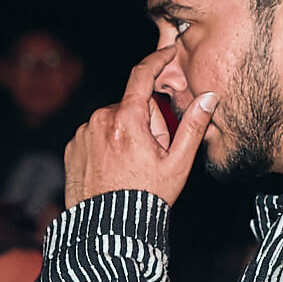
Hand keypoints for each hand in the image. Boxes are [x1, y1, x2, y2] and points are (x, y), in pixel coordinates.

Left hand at [63, 46, 214, 208]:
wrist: (107, 228)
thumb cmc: (146, 198)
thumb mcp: (177, 163)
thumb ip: (193, 126)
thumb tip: (209, 97)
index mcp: (127, 118)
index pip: (142, 75)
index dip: (157, 60)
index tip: (167, 53)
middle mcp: (100, 119)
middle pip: (132, 105)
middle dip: (145, 121)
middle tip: (152, 153)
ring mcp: (83, 133)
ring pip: (113, 120)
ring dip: (125, 133)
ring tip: (131, 166)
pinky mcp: (72, 147)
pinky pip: (95, 135)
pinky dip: (106, 144)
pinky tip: (113, 169)